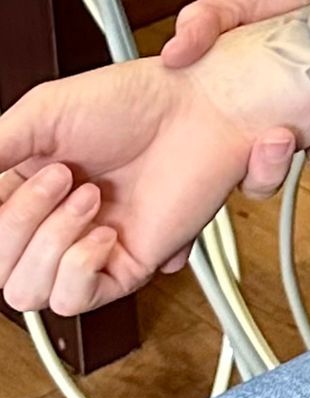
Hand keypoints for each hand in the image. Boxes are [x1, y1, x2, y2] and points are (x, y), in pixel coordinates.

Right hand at [0, 52, 290, 315]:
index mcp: (24, 187)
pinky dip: (79, 268)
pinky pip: (76, 300)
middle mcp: (52, 221)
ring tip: (91, 196)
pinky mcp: (125, 263)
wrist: (202, 104)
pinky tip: (102, 232)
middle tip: (64, 175)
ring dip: (51, 243)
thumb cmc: (138, 97)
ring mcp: (87, 244)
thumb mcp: (43, 113)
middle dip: (19, 222)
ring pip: (27, 292)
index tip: (11, 181)